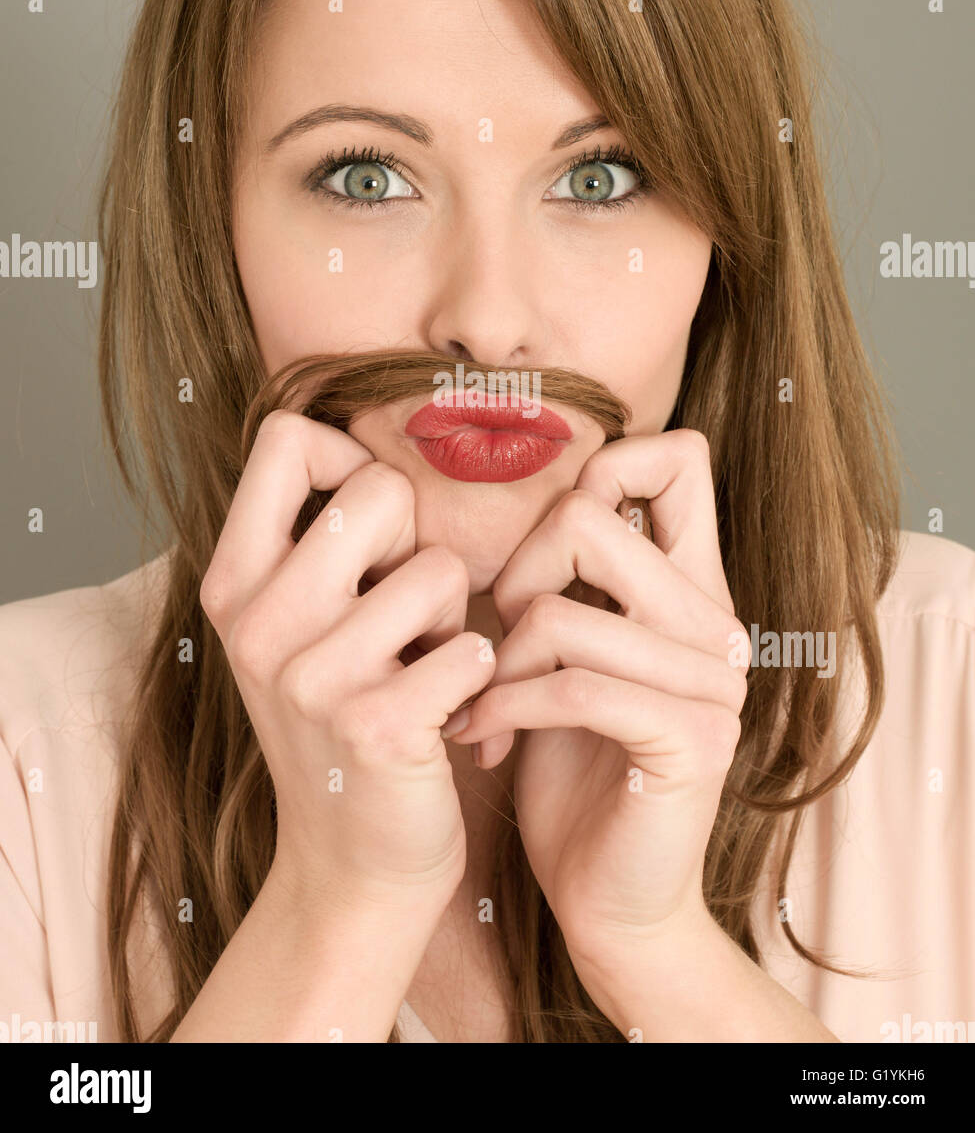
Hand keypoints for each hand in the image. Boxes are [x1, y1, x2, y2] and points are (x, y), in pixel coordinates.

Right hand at [201, 411, 497, 911]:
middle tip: (405, 614)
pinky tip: (449, 715)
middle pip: (379, 487)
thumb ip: (316, 540)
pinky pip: (472, 648)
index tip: (369, 531)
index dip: (349, 462)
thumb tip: (369, 442)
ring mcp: (310, 678)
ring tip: (424, 672)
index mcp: (234, 582)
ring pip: (440, 569)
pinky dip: (479, 678)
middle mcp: (258, 623)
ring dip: (455, 621)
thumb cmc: (345, 721)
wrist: (353, 866)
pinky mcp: (375, 728)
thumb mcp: (297, 627)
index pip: (285, 437)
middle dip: (416, 542)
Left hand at [443, 430, 747, 966]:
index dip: (605, 467)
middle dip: (514, 576)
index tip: (550, 548)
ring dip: (496, 663)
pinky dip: (508, 707)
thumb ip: (572, 581)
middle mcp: (715, 621)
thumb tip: (548, 500)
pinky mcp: (692, 737)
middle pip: (588, 518)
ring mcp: (713, 680)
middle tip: (493, 643)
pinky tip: (486, 738)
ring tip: (479, 706)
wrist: (613, 902)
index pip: (679, 459)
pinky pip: (572, 686)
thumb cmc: (574, 771)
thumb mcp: (567, 656)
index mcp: (691, 588)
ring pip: (562, 612)